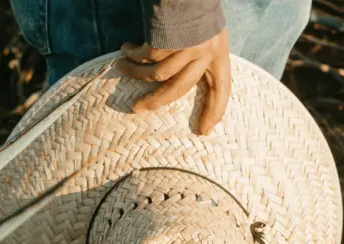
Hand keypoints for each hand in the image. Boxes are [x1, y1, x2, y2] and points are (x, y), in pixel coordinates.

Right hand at [115, 29, 231, 134]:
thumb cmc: (195, 5)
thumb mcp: (207, 32)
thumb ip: (201, 56)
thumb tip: (182, 79)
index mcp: (220, 53)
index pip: (222, 89)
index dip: (215, 111)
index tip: (205, 131)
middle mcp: (205, 54)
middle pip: (179, 89)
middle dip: (155, 102)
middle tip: (137, 108)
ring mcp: (187, 48)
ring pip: (157, 74)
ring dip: (136, 73)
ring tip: (122, 67)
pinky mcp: (168, 39)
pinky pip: (146, 56)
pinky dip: (134, 54)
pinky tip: (126, 49)